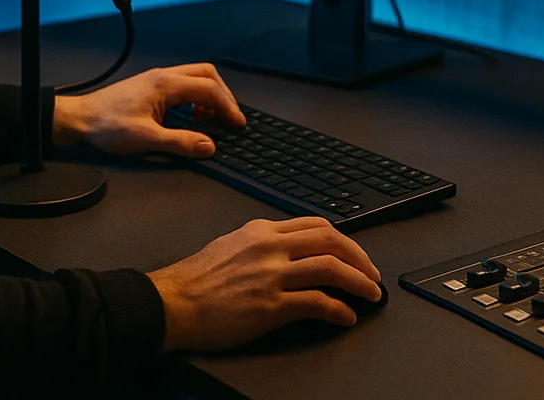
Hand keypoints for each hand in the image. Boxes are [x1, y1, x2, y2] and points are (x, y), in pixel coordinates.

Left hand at [52, 63, 246, 157]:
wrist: (78, 119)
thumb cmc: (108, 126)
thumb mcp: (147, 139)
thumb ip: (181, 142)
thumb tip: (209, 146)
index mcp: (166, 84)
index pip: (209, 89)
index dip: (228, 106)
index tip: (238, 124)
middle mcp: (164, 76)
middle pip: (206, 75)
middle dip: (223, 95)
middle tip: (230, 118)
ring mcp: (157, 80)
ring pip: (195, 78)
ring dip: (209, 96)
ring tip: (212, 119)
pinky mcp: (151, 87)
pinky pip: (183, 86)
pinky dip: (195, 98)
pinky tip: (191, 117)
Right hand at [148, 217, 383, 350]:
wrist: (170, 303)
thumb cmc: (195, 280)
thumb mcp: (230, 245)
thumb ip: (261, 244)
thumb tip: (289, 251)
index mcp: (261, 230)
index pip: (316, 225)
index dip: (344, 240)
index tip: (356, 254)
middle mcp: (270, 247)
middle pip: (332, 241)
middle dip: (360, 258)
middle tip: (373, 275)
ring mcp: (271, 275)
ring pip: (331, 268)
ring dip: (359, 282)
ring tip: (371, 295)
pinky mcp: (270, 306)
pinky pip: (317, 303)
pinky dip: (339, 309)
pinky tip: (346, 317)